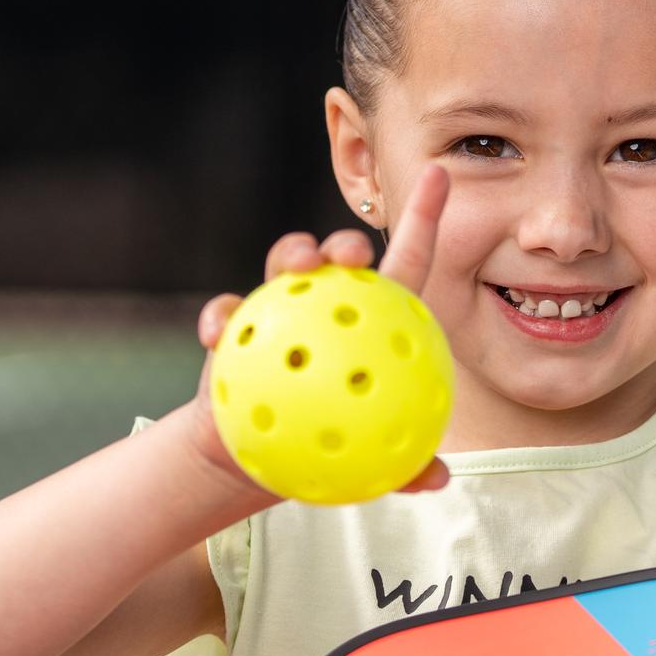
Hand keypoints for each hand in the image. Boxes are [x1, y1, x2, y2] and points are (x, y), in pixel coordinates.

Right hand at [185, 166, 456, 495]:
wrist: (258, 460)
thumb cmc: (329, 444)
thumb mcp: (371, 460)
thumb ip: (406, 464)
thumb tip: (439, 479)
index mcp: (375, 319)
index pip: (409, 263)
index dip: (425, 218)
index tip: (441, 175)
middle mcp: (330, 302)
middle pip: (343, 257)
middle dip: (346, 241)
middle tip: (350, 253)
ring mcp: (281, 308)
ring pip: (285, 265)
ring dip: (291, 254)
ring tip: (296, 266)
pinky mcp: (235, 328)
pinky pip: (224, 315)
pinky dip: (218, 317)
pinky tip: (214, 331)